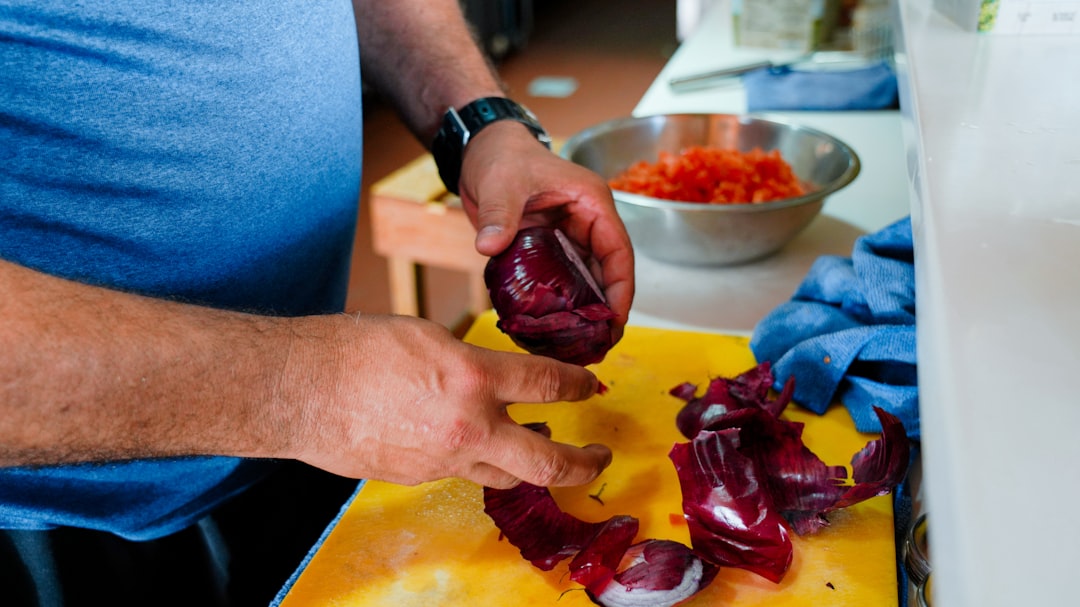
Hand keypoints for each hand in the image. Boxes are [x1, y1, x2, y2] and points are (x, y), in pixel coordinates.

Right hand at [281, 314, 611, 488]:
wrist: (299, 389)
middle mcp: (468, 426)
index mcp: (473, 377)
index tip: (590, 385)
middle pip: (548, 461)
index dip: (578, 385)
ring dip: (528, 466)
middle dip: (585, 462)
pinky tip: (467, 445)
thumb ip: (469, 360)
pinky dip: (475, 461)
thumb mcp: (427, 336)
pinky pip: (461, 474)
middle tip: (601, 456)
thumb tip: (489, 376)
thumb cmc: (352, 350)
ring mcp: (444, 460)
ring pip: (506, 476)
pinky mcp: (419, 477)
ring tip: (540, 454)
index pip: (549, 384)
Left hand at [456, 121, 634, 343]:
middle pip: (608, 274)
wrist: (480, 151)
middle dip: (607, 311)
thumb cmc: (501, 156)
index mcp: (591, 203)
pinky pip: (562, 282)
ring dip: (586, 313)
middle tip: (599, 348)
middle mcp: (587, 223)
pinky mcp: (549, 249)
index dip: (621, 290)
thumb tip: (489, 245)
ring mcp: (569, 237)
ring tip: (580, 349)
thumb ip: (498, 214)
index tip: (615, 322)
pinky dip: (561, 306)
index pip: (619, 252)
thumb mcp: (501, 183)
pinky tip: (554, 331)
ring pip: (587, 282)